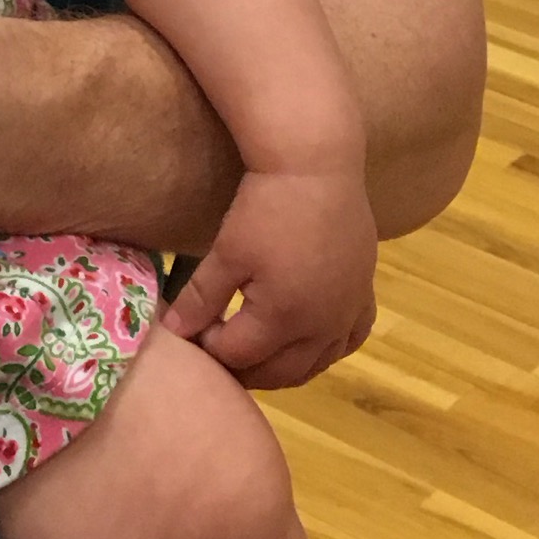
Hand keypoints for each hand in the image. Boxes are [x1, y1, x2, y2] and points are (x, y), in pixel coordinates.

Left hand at [161, 160, 378, 389]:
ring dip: (285, 366)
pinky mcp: (365, 293)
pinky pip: (351, 340)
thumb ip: (200, 299)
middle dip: (246, 369)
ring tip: (257, 351)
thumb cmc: (266, 207)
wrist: (317, 166)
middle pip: (280, 372)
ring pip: (317, 363)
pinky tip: (309, 337)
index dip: (210, 348)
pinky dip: (327, 348)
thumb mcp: (226, 253)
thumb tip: (173, 331)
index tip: (194, 330)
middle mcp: (323, 326)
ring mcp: (349, 312)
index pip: (239, 356)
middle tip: (220, 351)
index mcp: (284, 319)